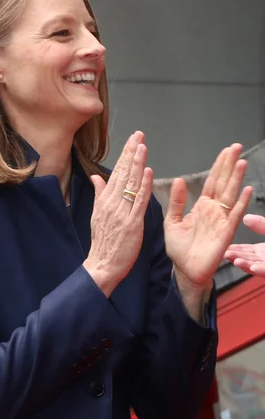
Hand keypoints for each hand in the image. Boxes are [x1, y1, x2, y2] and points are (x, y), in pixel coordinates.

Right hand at [83, 131, 152, 297]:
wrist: (103, 265)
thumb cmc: (103, 243)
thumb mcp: (97, 216)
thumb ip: (100, 194)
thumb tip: (96, 177)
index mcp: (105, 201)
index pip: (115, 172)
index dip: (124, 155)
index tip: (131, 140)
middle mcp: (112, 203)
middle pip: (122, 173)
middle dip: (131, 153)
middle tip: (138, 134)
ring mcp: (122, 213)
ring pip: (130, 184)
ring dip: (137, 164)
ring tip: (142, 146)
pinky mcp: (132, 223)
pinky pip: (138, 201)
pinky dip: (143, 186)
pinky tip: (148, 172)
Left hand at [164, 144, 252, 294]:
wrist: (184, 270)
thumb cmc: (179, 249)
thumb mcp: (173, 221)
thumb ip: (177, 202)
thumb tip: (179, 180)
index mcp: (202, 207)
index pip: (213, 181)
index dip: (219, 166)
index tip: (226, 151)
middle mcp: (214, 211)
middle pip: (224, 183)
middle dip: (230, 165)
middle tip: (237, 147)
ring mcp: (221, 221)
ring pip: (231, 195)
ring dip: (236, 179)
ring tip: (242, 162)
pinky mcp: (225, 233)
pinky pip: (234, 215)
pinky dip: (240, 202)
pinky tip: (246, 189)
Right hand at [224, 214, 264, 275]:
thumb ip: (261, 225)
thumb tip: (246, 218)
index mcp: (264, 250)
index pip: (247, 250)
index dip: (235, 249)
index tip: (224, 247)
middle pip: (248, 259)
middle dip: (236, 257)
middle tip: (225, 254)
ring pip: (256, 266)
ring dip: (245, 265)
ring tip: (236, 261)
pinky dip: (260, 270)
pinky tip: (253, 267)